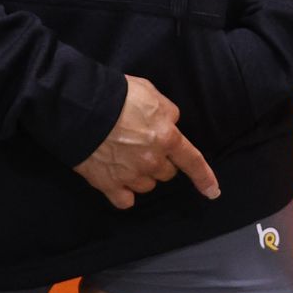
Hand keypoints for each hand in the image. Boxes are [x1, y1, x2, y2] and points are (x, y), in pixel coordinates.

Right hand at [73, 74, 221, 208]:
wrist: (79, 108)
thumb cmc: (116, 95)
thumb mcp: (150, 92)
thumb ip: (167, 111)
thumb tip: (171, 123)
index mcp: (166, 137)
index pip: (192, 161)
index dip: (204, 178)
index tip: (213, 192)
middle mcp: (152, 161)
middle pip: (167, 173)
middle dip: (161, 162)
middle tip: (143, 145)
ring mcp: (130, 176)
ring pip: (147, 186)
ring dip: (142, 176)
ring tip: (125, 157)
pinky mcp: (108, 185)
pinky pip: (125, 200)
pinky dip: (123, 193)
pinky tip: (117, 180)